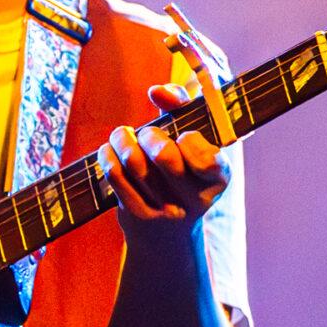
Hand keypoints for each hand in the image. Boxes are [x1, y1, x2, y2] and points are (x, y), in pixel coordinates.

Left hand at [104, 83, 231, 234]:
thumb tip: (157, 91)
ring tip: (123, 135)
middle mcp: (195, 200)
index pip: (207, 159)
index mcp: (218, 179)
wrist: (167, 235)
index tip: (183, 136)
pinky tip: (110, 149)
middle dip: (150, 135)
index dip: (190, 141)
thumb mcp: (192, 142)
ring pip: (134, 163)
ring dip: (123, 140)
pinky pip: (115, 175)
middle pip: (164, 156)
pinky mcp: (136, 215)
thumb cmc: (183, 170)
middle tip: (148, 134)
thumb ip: (182, 107)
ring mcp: (164, 210)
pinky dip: (108, 154)